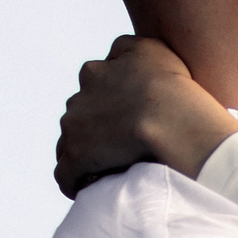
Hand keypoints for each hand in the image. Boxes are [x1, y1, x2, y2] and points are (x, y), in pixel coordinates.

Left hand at [54, 36, 237, 198]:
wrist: (171, 118)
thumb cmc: (172, 86)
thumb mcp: (152, 49)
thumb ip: (127, 48)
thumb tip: (114, 56)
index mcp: (94, 73)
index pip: (91, 87)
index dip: (106, 102)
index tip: (125, 116)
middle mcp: (78, 98)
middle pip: (78, 116)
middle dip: (94, 129)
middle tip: (122, 144)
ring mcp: (74, 129)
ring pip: (68, 145)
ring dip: (85, 155)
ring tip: (108, 168)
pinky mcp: (77, 158)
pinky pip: (66, 175)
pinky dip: (74, 182)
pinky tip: (89, 188)